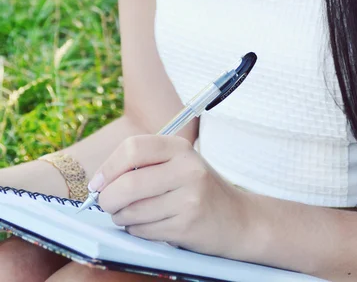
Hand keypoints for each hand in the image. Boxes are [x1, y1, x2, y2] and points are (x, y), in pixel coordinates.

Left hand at [89, 134, 251, 258]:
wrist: (238, 218)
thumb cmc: (197, 189)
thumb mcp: (177, 164)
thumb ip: (144, 165)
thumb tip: (99, 181)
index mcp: (180, 147)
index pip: (133, 149)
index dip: (108, 167)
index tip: (97, 183)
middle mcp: (187, 168)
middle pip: (128, 183)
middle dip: (108, 198)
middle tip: (106, 204)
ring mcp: (189, 197)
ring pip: (133, 211)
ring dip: (121, 217)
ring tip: (131, 214)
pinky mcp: (188, 225)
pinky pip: (144, 230)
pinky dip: (137, 230)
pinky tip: (150, 225)